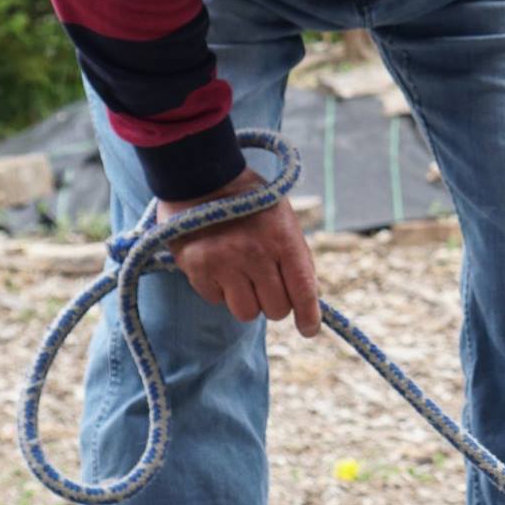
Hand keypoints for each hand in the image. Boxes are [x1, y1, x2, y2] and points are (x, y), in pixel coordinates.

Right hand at [156, 169, 321, 336]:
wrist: (199, 174)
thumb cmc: (248, 199)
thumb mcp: (282, 217)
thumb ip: (295, 255)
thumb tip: (306, 299)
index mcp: (283, 238)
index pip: (303, 290)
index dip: (309, 316)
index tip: (308, 330)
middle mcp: (255, 253)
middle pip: (275, 309)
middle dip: (274, 303)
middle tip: (266, 287)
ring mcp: (224, 262)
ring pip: (246, 313)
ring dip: (246, 301)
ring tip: (241, 277)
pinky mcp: (196, 268)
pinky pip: (216, 300)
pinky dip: (219, 290)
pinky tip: (218, 267)